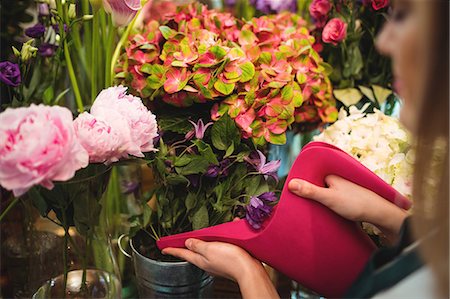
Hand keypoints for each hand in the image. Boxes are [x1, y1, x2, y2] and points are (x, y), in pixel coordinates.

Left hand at [162, 238, 278, 297]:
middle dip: (187, 245)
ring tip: (203, 235)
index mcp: (201, 260)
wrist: (249, 270)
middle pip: (194, 252)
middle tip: (179, 241)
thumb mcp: (210, 249)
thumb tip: (188, 242)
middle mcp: (208, 262)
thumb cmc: (231, 260)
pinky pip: (221, 248)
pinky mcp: (228, 260)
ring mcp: (218, 262)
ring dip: (205, 241)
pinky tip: (228, 234)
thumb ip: (198, 245)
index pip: (183, 254)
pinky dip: (221, 241)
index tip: (163, 248)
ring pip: (207, 250)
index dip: (172, 249)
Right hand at [288, 175, 407, 241]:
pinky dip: (328, 204)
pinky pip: (333, 199)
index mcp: (331, 174)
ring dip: (320, 200)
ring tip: (311, 209)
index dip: (302, 185)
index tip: (292, 195)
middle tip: (301, 205)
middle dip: (311, 193)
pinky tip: (325, 212)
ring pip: (326, 192)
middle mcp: (338, 178)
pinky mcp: (349, 198)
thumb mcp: (328, 198)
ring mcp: (344, 188)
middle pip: (318, 185)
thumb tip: (289, 184)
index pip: (311, 177)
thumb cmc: (355, 204)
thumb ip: (310, 191)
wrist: (380, 214)